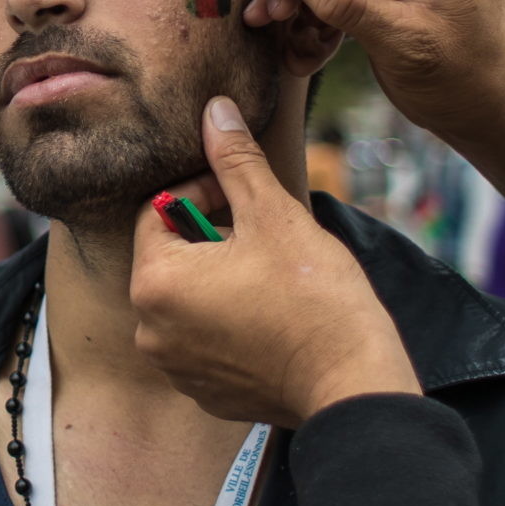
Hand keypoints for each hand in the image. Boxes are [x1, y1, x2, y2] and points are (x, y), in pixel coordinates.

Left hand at [128, 97, 419, 426]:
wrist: (353, 383)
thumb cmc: (315, 296)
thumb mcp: (274, 214)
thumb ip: (236, 161)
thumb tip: (214, 111)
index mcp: (155, 283)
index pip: (157, 212)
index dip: (202, 192)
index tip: (244, 196)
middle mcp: (151, 332)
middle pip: (170, 258)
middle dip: (211, 237)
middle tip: (263, 234)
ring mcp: (177, 369)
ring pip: (188, 300)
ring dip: (220, 278)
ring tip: (271, 274)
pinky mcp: (206, 394)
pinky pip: (205, 341)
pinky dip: (229, 323)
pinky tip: (272, 316)